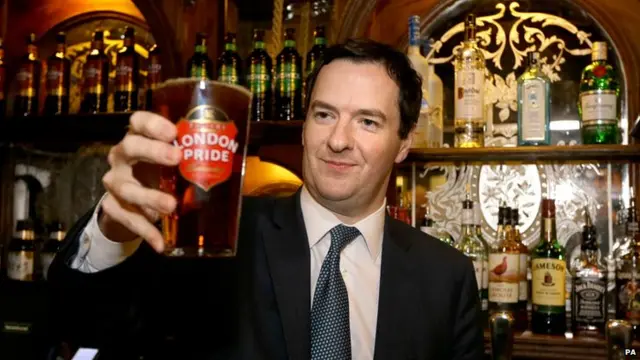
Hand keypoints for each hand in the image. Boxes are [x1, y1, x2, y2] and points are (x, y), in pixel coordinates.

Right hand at [100, 111, 181, 251]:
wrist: (130, 205)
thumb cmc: (160, 174)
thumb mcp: (175, 164)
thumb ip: (195, 157)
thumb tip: (238, 158)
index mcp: (139, 139)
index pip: (138, 121)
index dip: (153, 124)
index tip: (173, 132)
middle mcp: (123, 157)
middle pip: (129, 148)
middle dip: (152, 151)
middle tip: (177, 158)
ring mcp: (115, 182)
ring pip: (126, 187)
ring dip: (150, 197)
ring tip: (171, 206)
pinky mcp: (112, 207)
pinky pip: (127, 219)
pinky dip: (146, 231)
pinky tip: (161, 243)